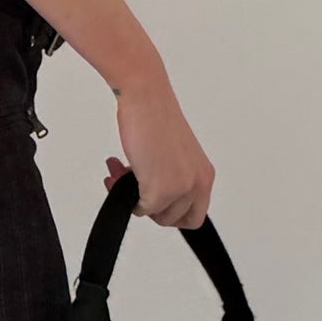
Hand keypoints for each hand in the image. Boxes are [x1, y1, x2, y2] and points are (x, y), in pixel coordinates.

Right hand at [104, 78, 214, 229]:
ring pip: (157, 217)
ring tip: (120, 176)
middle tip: (135, 188)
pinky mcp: (160, 190)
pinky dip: (125, 195)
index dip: (172, 213)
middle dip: (152, 209)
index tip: (154, 202)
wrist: (146, 100)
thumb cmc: (156, 117)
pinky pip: (141, 210)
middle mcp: (197, 183)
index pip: (195, 215)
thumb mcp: (176, 155)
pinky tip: (117, 171)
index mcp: (205, 175)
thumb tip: (153, 199)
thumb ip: (173, 178)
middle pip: (175, 220)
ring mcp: (180, 189)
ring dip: (137, 201)